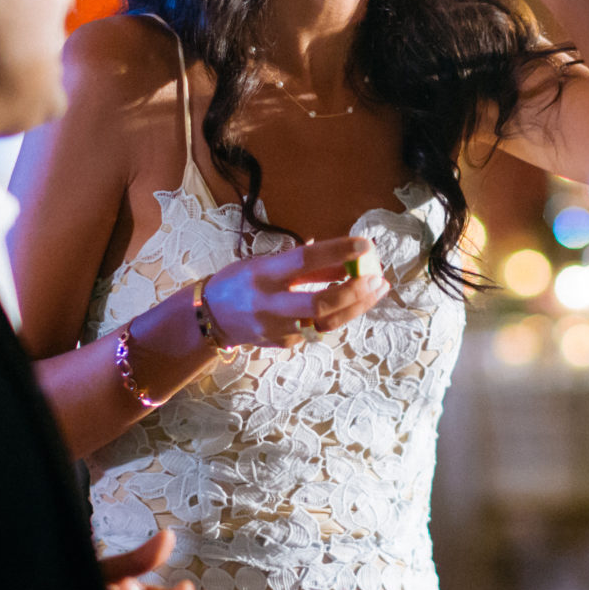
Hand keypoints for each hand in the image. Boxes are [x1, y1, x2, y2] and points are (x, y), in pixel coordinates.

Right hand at [202, 236, 388, 348]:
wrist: (209, 317)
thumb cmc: (243, 282)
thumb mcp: (268, 264)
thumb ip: (305, 265)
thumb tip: (348, 259)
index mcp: (264, 273)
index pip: (305, 260)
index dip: (337, 251)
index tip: (365, 245)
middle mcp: (269, 302)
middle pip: (319, 302)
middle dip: (354, 291)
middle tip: (378, 279)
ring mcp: (275, 328)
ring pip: (325, 321)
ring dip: (356, 306)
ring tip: (377, 289)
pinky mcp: (281, 344)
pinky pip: (315, 329)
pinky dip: (333, 316)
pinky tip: (346, 305)